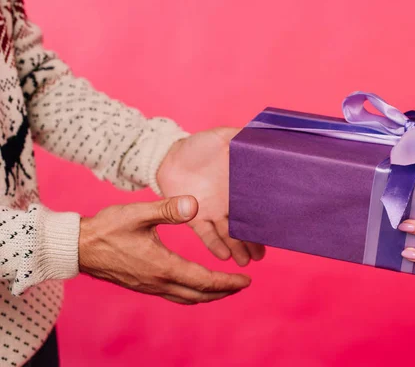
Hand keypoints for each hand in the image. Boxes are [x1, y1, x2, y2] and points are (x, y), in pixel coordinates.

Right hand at [79, 195, 250, 304]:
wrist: (78, 246)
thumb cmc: (108, 227)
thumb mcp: (138, 213)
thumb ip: (168, 209)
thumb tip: (195, 205)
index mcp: (163, 266)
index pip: (204, 281)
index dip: (227, 283)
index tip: (246, 281)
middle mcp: (158, 282)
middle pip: (199, 295)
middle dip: (224, 292)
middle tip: (243, 286)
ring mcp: (150, 287)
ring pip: (187, 298)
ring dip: (209, 295)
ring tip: (225, 288)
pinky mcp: (143, 285)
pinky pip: (175, 296)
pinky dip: (193, 294)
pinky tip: (196, 286)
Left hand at [156, 128, 265, 265]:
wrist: (170, 155)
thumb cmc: (199, 146)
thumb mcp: (223, 136)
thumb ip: (242, 136)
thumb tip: (264, 132)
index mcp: (238, 186)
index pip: (255, 206)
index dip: (264, 219)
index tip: (275, 232)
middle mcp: (228, 203)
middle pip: (243, 227)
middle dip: (253, 242)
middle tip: (261, 256)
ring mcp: (211, 211)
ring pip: (228, 235)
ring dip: (237, 248)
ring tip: (245, 261)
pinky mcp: (193, 217)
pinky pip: (205, 234)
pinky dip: (214, 245)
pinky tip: (224, 256)